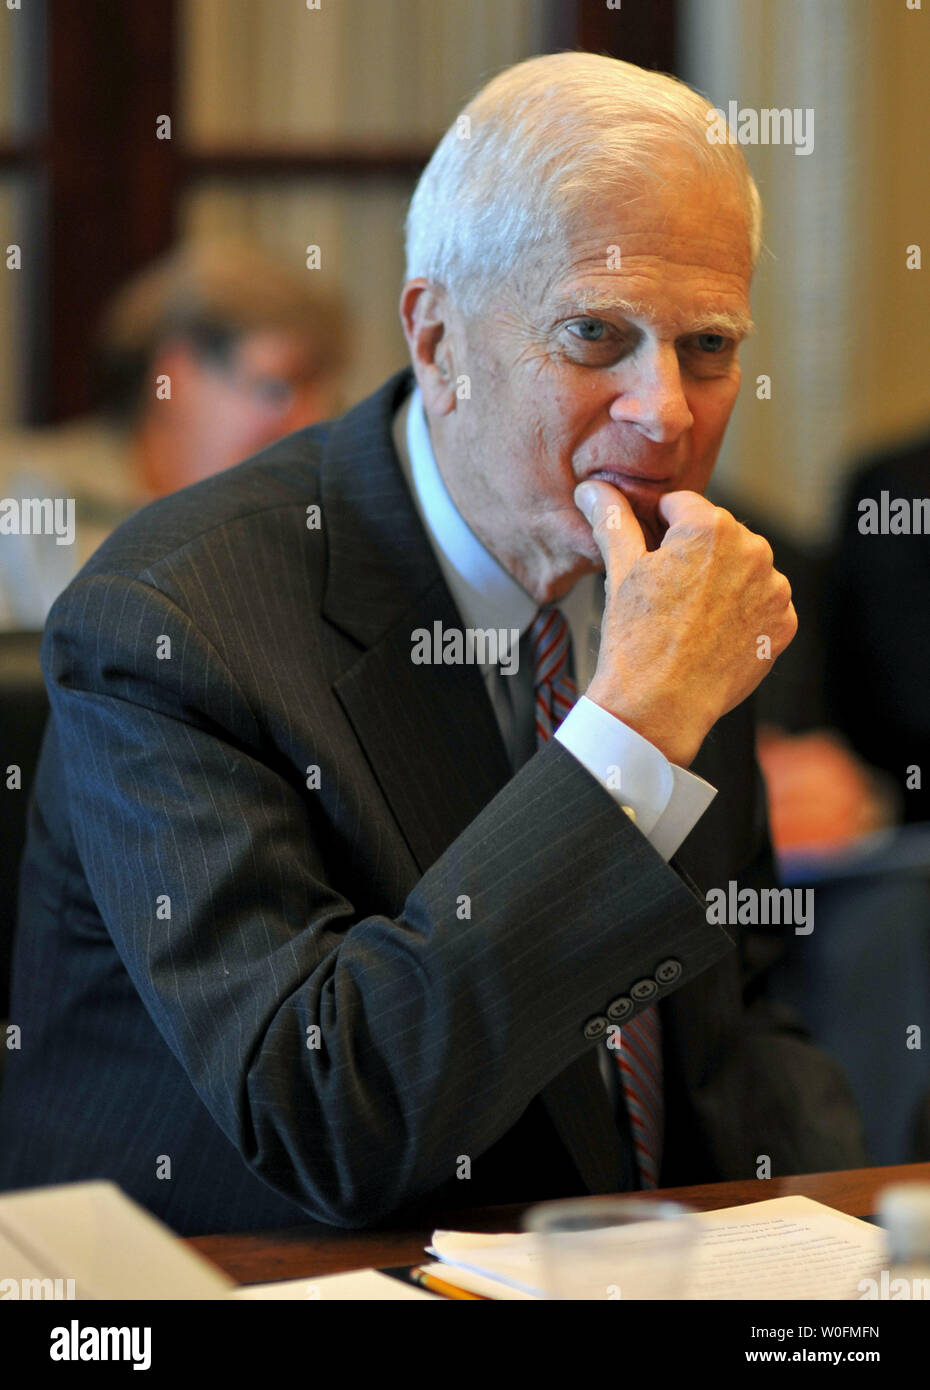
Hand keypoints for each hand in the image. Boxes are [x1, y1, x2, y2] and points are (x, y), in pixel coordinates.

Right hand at [575, 482, 796, 766]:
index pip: (682, 505)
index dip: (659, 527)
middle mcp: (752, 550)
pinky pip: (761, 603)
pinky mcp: (783, 623)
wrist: (661, 706)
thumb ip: (612, 519)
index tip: (649, 555)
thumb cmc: (637, 640)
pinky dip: (741, 613)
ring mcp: (774, 589)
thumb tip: (593, 488)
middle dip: (693, 554)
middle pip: (716, 535)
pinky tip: (712, 632)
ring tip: (688, 616)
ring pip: (742, 568)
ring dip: (720, 581)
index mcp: (710, 527)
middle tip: (665, 592)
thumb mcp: (620, 570)